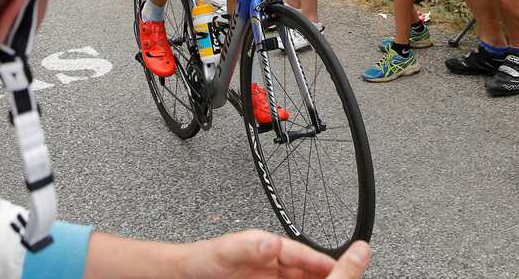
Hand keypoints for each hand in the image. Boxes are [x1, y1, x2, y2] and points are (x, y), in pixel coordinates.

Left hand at [177, 230, 370, 278]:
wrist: (180, 275)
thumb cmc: (199, 261)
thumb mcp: (225, 251)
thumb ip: (248, 247)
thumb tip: (273, 243)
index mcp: (265, 247)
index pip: (300, 254)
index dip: (321, 261)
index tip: (338, 268)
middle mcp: (268, 261)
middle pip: (304, 269)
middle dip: (322, 274)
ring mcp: (265, 277)